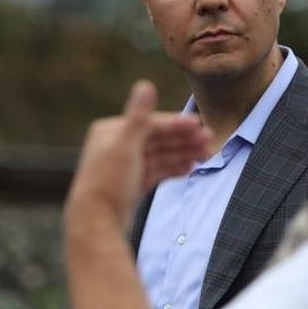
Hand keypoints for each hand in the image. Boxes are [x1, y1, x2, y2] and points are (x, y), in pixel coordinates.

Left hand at [66, 81, 210, 229]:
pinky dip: (172, 169)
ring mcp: (124, 167)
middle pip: (157, 139)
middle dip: (184, 140)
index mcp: (111, 132)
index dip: (177, 125)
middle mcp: (115, 146)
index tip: (201, 125)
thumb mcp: (126, 147)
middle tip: (211, 141)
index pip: (151, 124)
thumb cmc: (108, 184)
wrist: (96, 225)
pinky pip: (155, 171)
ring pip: (159, 155)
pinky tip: (189, 168)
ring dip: (182, 153)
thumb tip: (146, 83)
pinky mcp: (130, 185)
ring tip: (206, 155)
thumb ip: (139, 116)